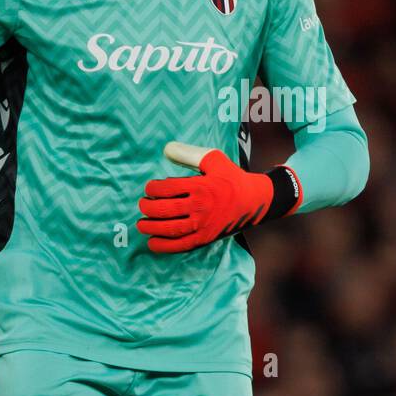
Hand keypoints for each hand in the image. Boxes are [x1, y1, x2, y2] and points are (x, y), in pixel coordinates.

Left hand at [136, 142, 301, 253]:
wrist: (254, 201)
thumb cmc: (231, 178)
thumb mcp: (213, 159)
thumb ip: (188, 153)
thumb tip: (166, 149)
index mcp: (200, 186)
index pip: (166, 188)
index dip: (152, 189)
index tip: (149, 189)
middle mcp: (200, 207)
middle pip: (163, 209)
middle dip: (147, 207)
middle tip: (142, 205)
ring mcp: (202, 225)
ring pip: (169, 229)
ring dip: (150, 227)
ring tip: (141, 224)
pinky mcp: (205, 238)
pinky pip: (180, 245)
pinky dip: (163, 246)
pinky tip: (152, 242)